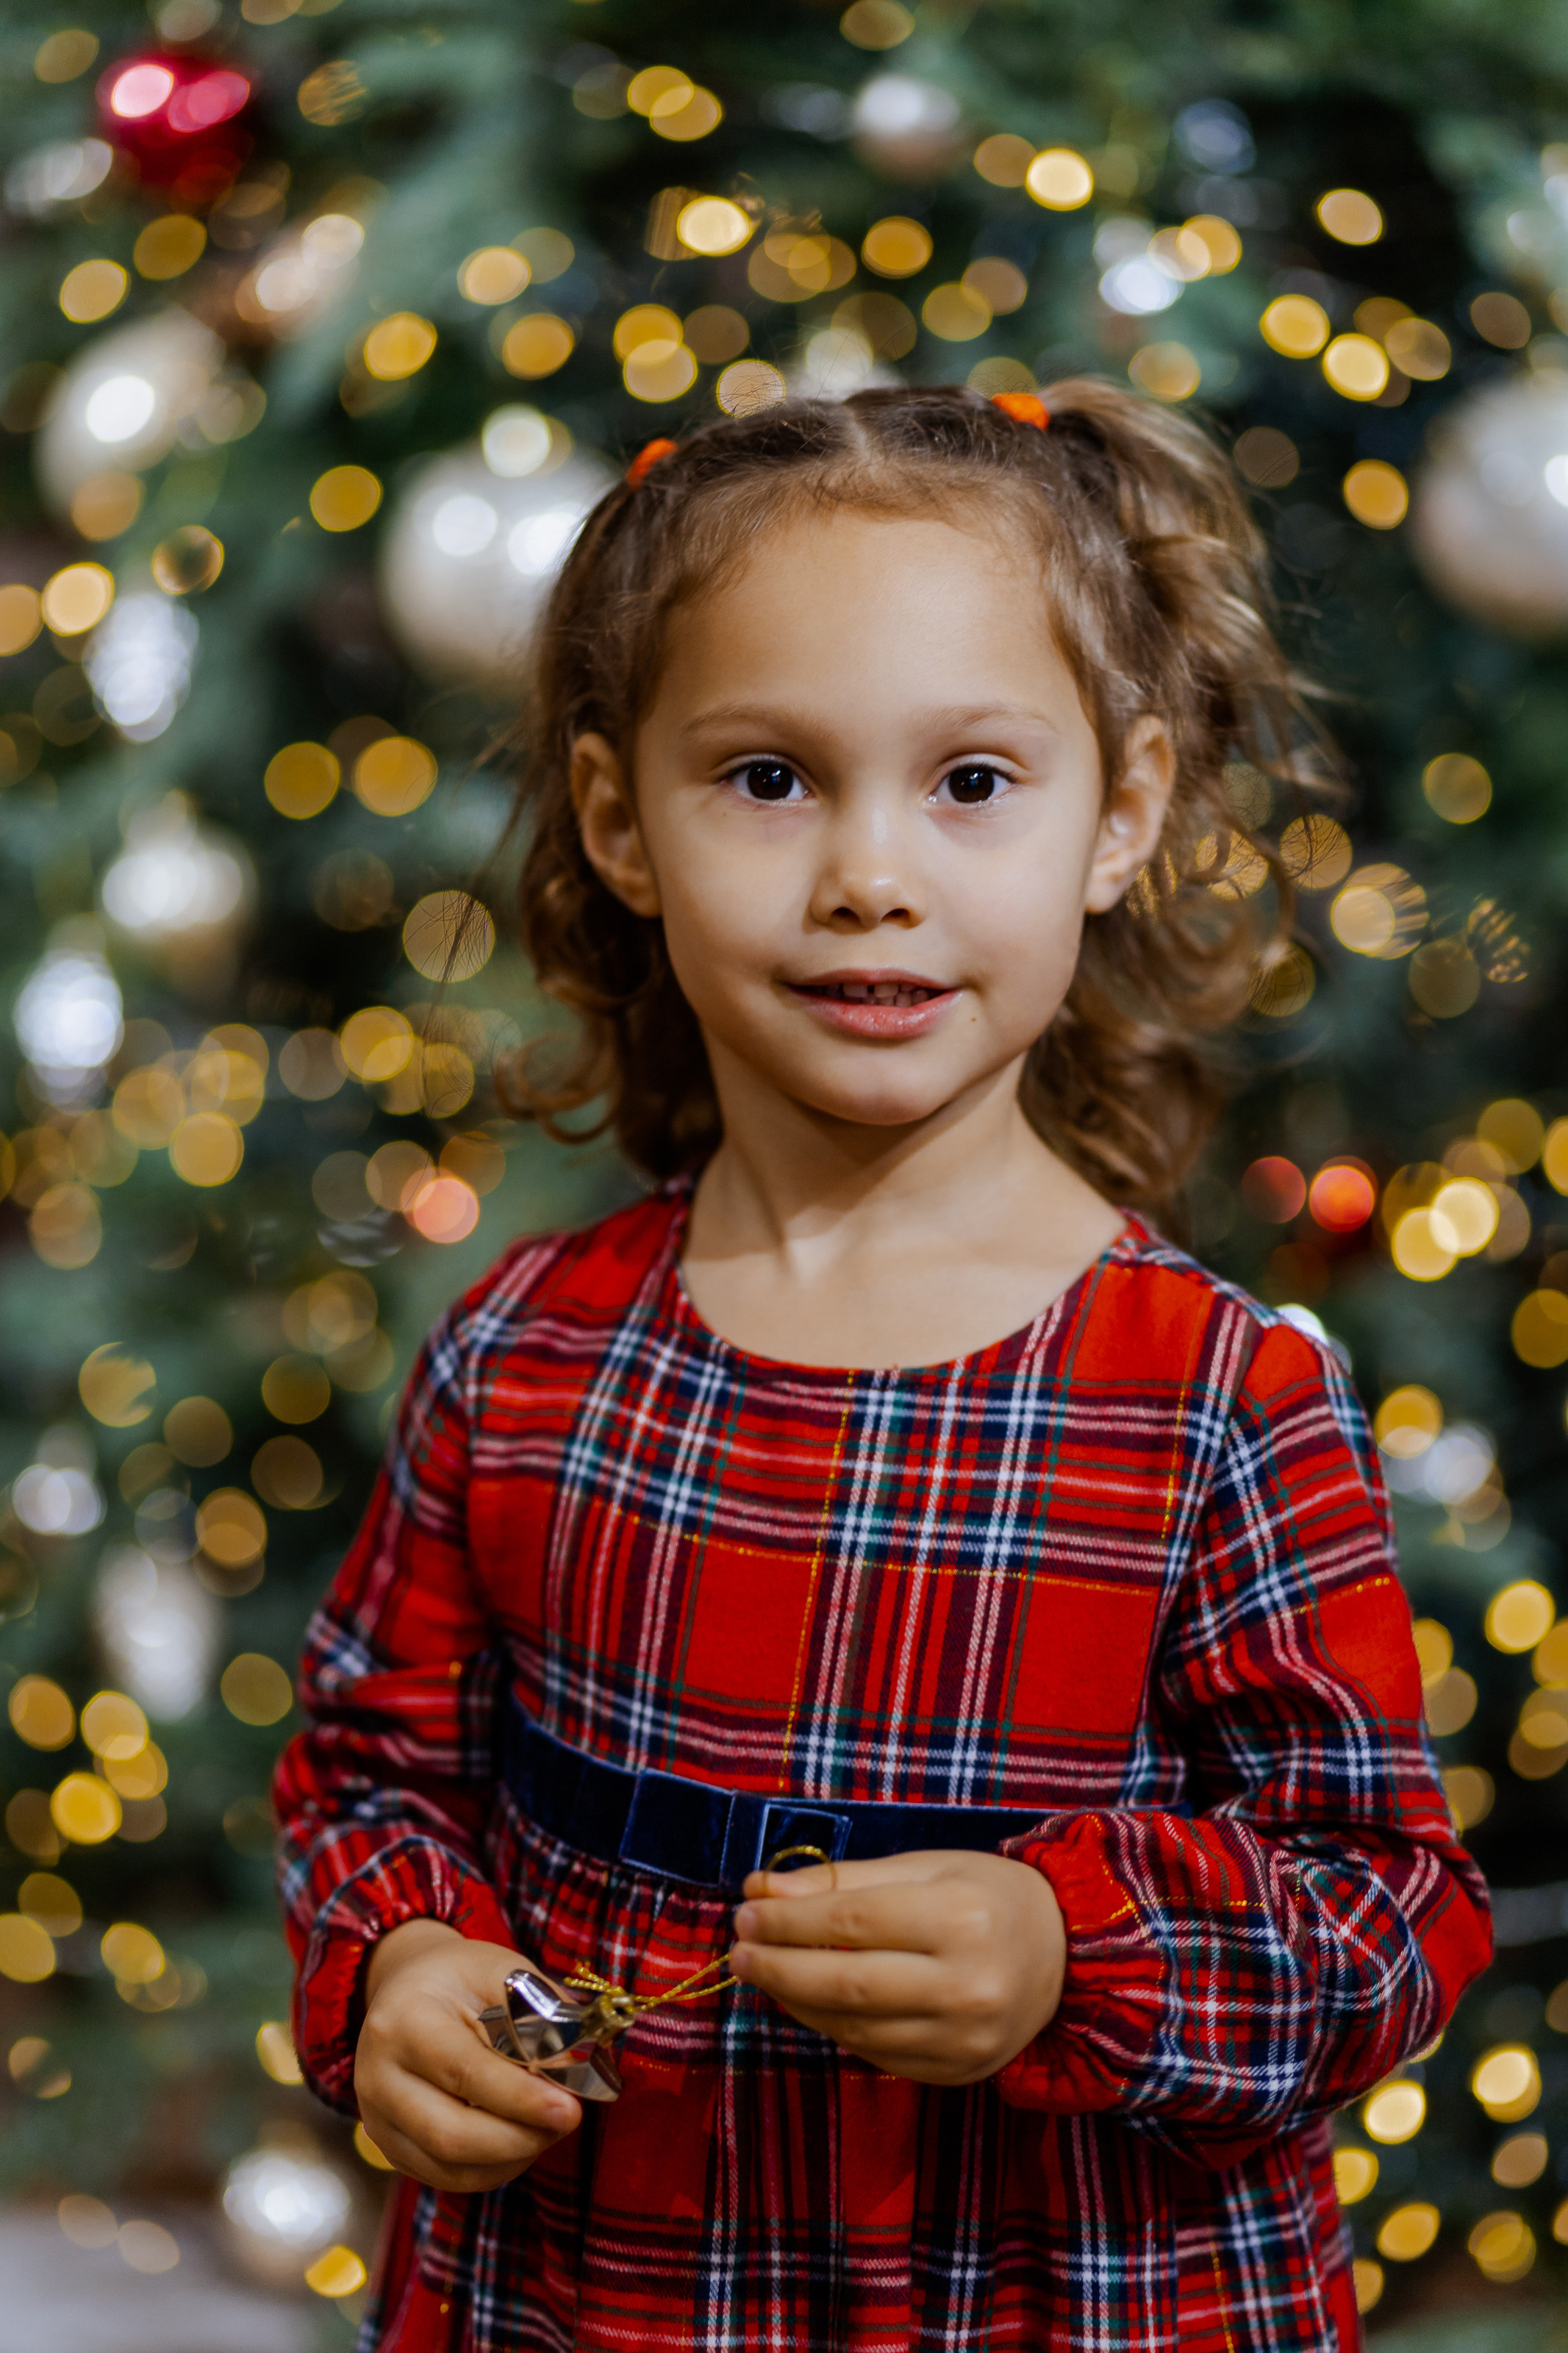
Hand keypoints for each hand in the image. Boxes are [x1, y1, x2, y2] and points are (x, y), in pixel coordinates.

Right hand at [355, 1919, 582, 2189]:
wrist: (406, 1989)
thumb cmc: (458, 1978)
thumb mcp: (497, 1970)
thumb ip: (538, 2011)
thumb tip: (577, 2061)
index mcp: (401, 2022)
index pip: (463, 2072)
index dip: (520, 2097)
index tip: (570, 2107)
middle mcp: (376, 2079)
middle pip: (450, 2135)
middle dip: (520, 2137)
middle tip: (569, 2118)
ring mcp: (377, 2121)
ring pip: (450, 2168)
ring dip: (512, 2156)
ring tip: (549, 2126)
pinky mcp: (390, 2149)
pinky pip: (447, 2178)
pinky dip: (494, 2168)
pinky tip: (522, 2140)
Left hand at [728, 1849, 1063, 2086]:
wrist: (1065, 1957)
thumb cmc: (989, 1896)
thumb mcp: (925, 1868)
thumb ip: (845, 1881)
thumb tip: (763, 1889)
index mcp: (960, 1918)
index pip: (850, 1924)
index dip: (787, 1920)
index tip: (745, 1910)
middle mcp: (965, 1986)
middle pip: (845, 1984)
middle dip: (778, 1967)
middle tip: (738, 1950)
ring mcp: (961, 2039)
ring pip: (852, 2027)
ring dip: (795, 2000)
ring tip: (765, 1971)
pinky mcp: (954, 2072)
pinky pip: (873, 2054)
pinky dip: (831, 2027)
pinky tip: (808, 2001)